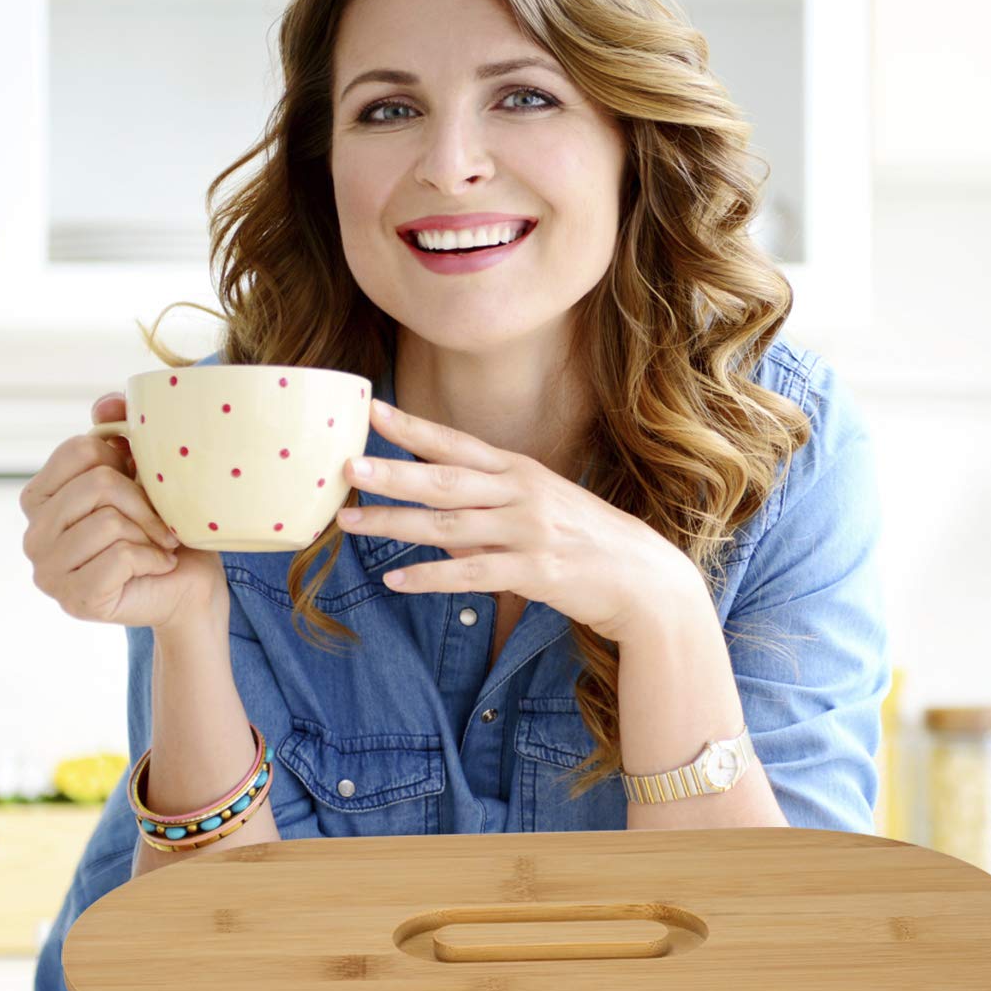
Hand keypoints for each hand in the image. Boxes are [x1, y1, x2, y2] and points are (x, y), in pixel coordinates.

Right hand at [20, 392, 227, 632]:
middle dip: (143, 501)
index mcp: (38, 498)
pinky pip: (120, 558)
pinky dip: (152, 559)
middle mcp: (33, 535)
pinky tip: (157, 567)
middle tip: (160, 523)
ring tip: (157, 546)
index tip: (142, 485)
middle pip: (97, 484)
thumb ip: (119, 432)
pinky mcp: (75, 600)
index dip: (124, 463)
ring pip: (109, 521)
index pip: (80, 450)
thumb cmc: (162, 528)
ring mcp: (48, 572)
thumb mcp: (142, 471)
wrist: (190, 585)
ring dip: (148, 533)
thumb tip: (108, 404)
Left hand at [335, 398, 698, 642]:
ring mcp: (529, 532)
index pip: (457, 443)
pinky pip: (472, 576)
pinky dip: (431, 579)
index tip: (372, 409)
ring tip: (350, 522)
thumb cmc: (585, 541)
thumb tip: (432, 520)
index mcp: (520, 471)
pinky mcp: (536, 573)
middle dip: (393, 471)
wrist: (644, 579)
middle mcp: (522, 494)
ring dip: (396, 524)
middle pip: (446, 480)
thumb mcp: (538, 509)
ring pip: (450, 527)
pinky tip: (395, 580)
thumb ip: (484, 510)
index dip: (413, 427)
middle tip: (346, 465)